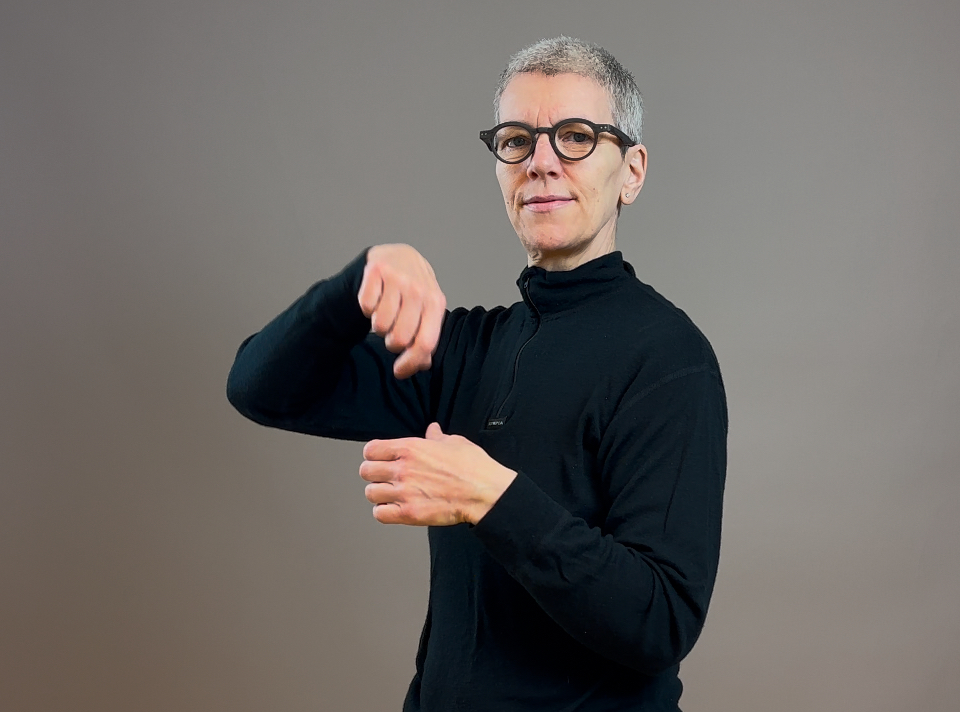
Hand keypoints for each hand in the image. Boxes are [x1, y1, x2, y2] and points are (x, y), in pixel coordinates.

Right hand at [357, 244, 446, 378]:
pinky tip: (375, 299)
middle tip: (392, 333)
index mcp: (436, 302)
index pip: (425, 343)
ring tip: (385, 314)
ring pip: (380, 324)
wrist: (398, 257)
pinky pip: (365, 306)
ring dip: (378, 326)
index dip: (410, 363)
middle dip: (392, 343)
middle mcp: (419, 288)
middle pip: (399, 338)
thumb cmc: (413, 291)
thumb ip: (426, 338)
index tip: (399, 372)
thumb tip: (422, 364)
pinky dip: (367, 308)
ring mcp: (398, 277)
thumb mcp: (426, 312)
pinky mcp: (376, 269)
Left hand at [360, 423, 516, 525]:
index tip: (379, 459)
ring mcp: (404, 492)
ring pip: (370, 493)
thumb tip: (432, 430)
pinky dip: (384, 512)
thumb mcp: (454, 442)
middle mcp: (402, 469)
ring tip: (390, 495)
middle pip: (366, 471)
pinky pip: (380, 514)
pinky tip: (395, 508)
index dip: (374, 455)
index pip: (371, 450)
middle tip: (384, 478)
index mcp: (410, 448)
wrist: (484, 492)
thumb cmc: (473, 467)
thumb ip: (436, 437)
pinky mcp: (409, 513)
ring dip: (379, 494)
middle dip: (374, 474)